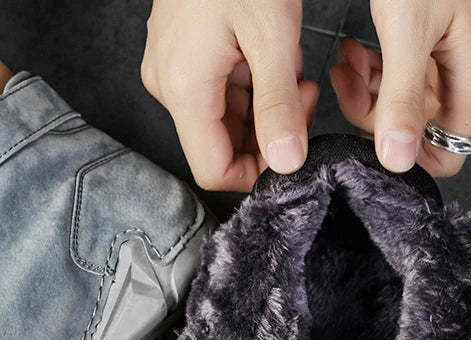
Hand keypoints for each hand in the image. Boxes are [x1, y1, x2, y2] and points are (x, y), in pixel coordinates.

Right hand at [141, 0, 318, 190]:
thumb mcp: (273, 35)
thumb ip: (279, 106)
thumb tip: (287, 163)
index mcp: (183, 89)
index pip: (214, 170)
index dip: (256, 174)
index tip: (292, 150)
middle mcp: (168, 87)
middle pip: (219, 145)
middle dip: (266, 133)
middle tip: (302, 97)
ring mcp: (171, 71)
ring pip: (220, 119)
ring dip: (262, 107)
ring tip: (290, 68)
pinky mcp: (179, 57)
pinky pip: (216, 92)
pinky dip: (249, 86)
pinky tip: (270, 58)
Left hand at [330, 0, 470, 175]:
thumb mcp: (408, 33)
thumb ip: (401, 101)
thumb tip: (397, 160)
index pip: (448, 152)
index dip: (406, 157)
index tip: (367, 140)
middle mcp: (468, 71)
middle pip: (419, 129)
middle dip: (376, 116)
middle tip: (347, 85)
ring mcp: (452, 55)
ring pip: (405, 102)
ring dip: (370, 90)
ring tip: (347, 61)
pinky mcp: (434, 38)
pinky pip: (402, 74)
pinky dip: (375, 69)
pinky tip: (355, 50)